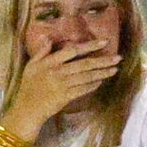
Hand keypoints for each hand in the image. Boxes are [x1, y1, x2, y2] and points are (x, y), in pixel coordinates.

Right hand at [1, 37, 122, 137]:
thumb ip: (42, 52)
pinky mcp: (66, 97)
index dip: (89, 46)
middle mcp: (58, 71)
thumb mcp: (31, 66)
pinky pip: (83, 89)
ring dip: (102, 73)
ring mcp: (62, 85)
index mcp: (50, 62)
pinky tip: (102, 81)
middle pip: (84, 64)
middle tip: (118, 58)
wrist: (27, 108)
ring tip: (115, 69)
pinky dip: (93, 85)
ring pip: (86, 77)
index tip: (104, 42)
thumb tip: (49, 39)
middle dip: (103, 61)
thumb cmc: (29, 86)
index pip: (73, 50)